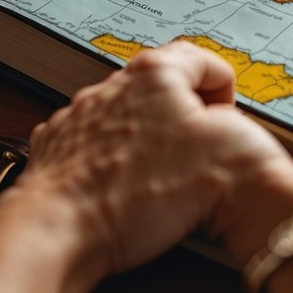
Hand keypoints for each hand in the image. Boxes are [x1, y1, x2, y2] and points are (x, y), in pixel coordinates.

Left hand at [14, 41, 292, 279]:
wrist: (62, 230)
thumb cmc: (138, 192)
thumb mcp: (223, 147)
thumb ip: (234, 119)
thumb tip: (226, 120)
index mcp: (155, 73)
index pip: (208, 63)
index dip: (228, 96)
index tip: (225, 127)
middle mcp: (112, 85)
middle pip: (167, 90)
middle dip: (187, 121)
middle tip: (196, 159)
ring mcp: (80, 115)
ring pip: (132, 119)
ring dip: (150, 142)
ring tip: (159, 182)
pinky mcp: (58, 147)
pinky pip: (99, 145)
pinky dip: (116, 162)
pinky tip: (124, 191)